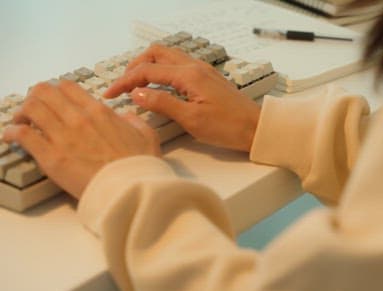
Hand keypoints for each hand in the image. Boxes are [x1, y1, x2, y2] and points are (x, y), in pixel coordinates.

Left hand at [2, 81, 160, 198]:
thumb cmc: (141, 167)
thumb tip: (125, 116)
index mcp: (99, 112)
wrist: (132, 190)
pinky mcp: (50, 157)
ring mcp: (62, 136)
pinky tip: (11, 137)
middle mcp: (78, 118)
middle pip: (43, 92)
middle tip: (34, 108)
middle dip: (35, 97)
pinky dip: (12, 132)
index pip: (67, 87)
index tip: (54, 99)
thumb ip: (134, 120)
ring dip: (22, 113)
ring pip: (30, 108)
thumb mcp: (148, 136)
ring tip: (21, 122)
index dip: (56, 90)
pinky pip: (22, 135)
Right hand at [104, 45, 260, 151]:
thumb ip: (162, 103)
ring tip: (137, 86)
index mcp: (189, 75)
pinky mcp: (208, 79)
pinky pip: (179, 67)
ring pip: (168, 58)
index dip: (125, 81)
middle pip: (156, 54)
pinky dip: (163, 72)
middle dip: (135, 67)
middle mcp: (195, 67)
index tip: (110, 93)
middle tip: (123, 86)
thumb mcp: (191, 119)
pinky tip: (160, 89)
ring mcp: (203, 71)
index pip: (147, 70)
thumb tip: (137, 93)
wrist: (257, 129)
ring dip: (149, 67)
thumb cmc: (229, 127)